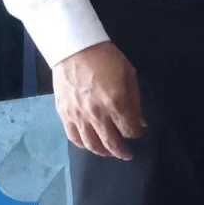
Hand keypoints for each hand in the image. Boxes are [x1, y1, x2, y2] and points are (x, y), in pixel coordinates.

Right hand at [52, 41, 143, 159]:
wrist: (74, 50)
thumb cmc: (106, 59)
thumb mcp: (129, 75)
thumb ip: (135, 101)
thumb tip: (140, 122)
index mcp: (116, 103)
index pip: (129, 129)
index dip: (135, 134)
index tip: (137, 132)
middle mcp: (97, 114)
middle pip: (111, 142)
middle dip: (122, 151)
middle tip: (127, 155)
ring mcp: (78, 116)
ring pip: (91, 144)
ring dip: (103, 152)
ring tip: (110, 152)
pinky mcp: (64, 114)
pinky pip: (73, 137)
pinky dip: (83, 145)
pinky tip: (90, 145)